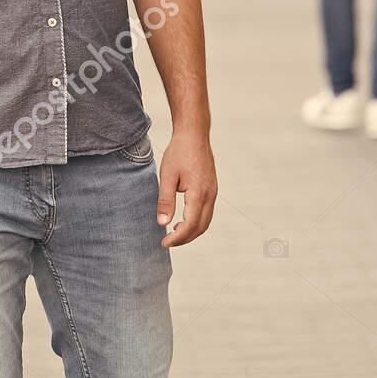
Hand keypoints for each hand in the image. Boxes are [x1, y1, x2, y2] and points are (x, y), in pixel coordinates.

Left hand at [157, 132, 216, 247]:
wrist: (194, 135)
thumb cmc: (179, 152)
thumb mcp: (167, 176)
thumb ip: (165, 201)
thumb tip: (163, 223)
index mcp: (199, 193)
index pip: (190, 225)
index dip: (177, 238)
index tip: (164, 243)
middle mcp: (210, 195)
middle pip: (201, 227)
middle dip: (185, 238)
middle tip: (167, 242)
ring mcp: (213, 192)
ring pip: (206, 221)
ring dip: (191, 231)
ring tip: (174, 233)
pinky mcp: (212, 189)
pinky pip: (207, 212)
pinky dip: (196, 221)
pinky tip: (182, 220)